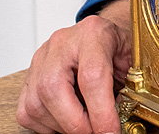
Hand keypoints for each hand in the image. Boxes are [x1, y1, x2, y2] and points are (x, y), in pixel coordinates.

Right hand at [17, 0, 133, 133]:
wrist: (103, 35)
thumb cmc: (117, 48)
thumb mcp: (132, 63)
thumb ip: (126, 91)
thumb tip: (111, 128)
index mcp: (93, 34)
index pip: (91, 76)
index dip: (101, 112)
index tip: (109, 133)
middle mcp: (61, 43)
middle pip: (54, 90)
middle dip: (76, 123)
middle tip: (96, 133)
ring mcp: (41, 59)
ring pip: (36, 104)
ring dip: (62, 125)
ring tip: (84, 124)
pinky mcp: (29, 75)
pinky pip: (27, 111)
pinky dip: (46, 124)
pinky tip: (66, 118)